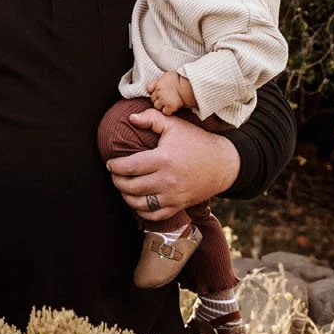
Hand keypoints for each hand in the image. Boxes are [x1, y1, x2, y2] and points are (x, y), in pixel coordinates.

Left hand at [107, 110, 238, 219]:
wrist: (222, 164)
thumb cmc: (197, 142)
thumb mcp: (175, 125)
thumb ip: (152, 119)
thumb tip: (132, 119)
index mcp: (164, 159)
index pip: (130, 167)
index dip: (115, 167)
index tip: (110, 164)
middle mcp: (167, 180)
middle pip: (132, 187)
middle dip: (117, 181)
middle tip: (114, 175)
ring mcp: (173, 196)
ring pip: (140, 203)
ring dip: (126, 197)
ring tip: (123, 187)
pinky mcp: (179, 205)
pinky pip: (154, 215)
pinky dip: (141, 211)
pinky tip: (137, 202)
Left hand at [148, 70, 194, 114]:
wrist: (188, 86)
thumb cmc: (181, 79)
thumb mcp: (168, 75)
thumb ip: (161, 80)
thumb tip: (160, 82)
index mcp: (158, 83)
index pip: (149, 89)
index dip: (152, 91)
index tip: (157, 92)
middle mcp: (159, 92)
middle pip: (152, 99)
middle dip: (157, 99)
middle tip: (165, 99)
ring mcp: (163, 100)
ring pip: (157, 106)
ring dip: (162, 106)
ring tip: (168, 103)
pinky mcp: (169, 107)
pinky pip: (165, 112)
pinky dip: (168, 111)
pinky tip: (172, 108)